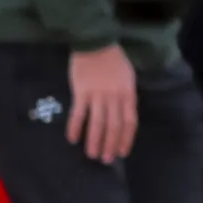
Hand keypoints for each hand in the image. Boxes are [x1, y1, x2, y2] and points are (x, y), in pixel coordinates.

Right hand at [65, 43, 138, 165]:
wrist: (96, 43)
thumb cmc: (113, 60)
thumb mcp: (127, 78)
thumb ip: (125, 96)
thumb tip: (123, 116)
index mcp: (128, 94)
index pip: (129, 122)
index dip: (125, 140)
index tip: (121, 153)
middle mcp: (114, 97)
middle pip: (114, 126)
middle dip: (110, 145)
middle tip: (105, 160)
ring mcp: (97, 95)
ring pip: (98, 123)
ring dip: (94, 141)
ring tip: (91, 154)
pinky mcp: (81, 92)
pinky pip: (78, 114)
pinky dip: (75, 127)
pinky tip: (72, 139)